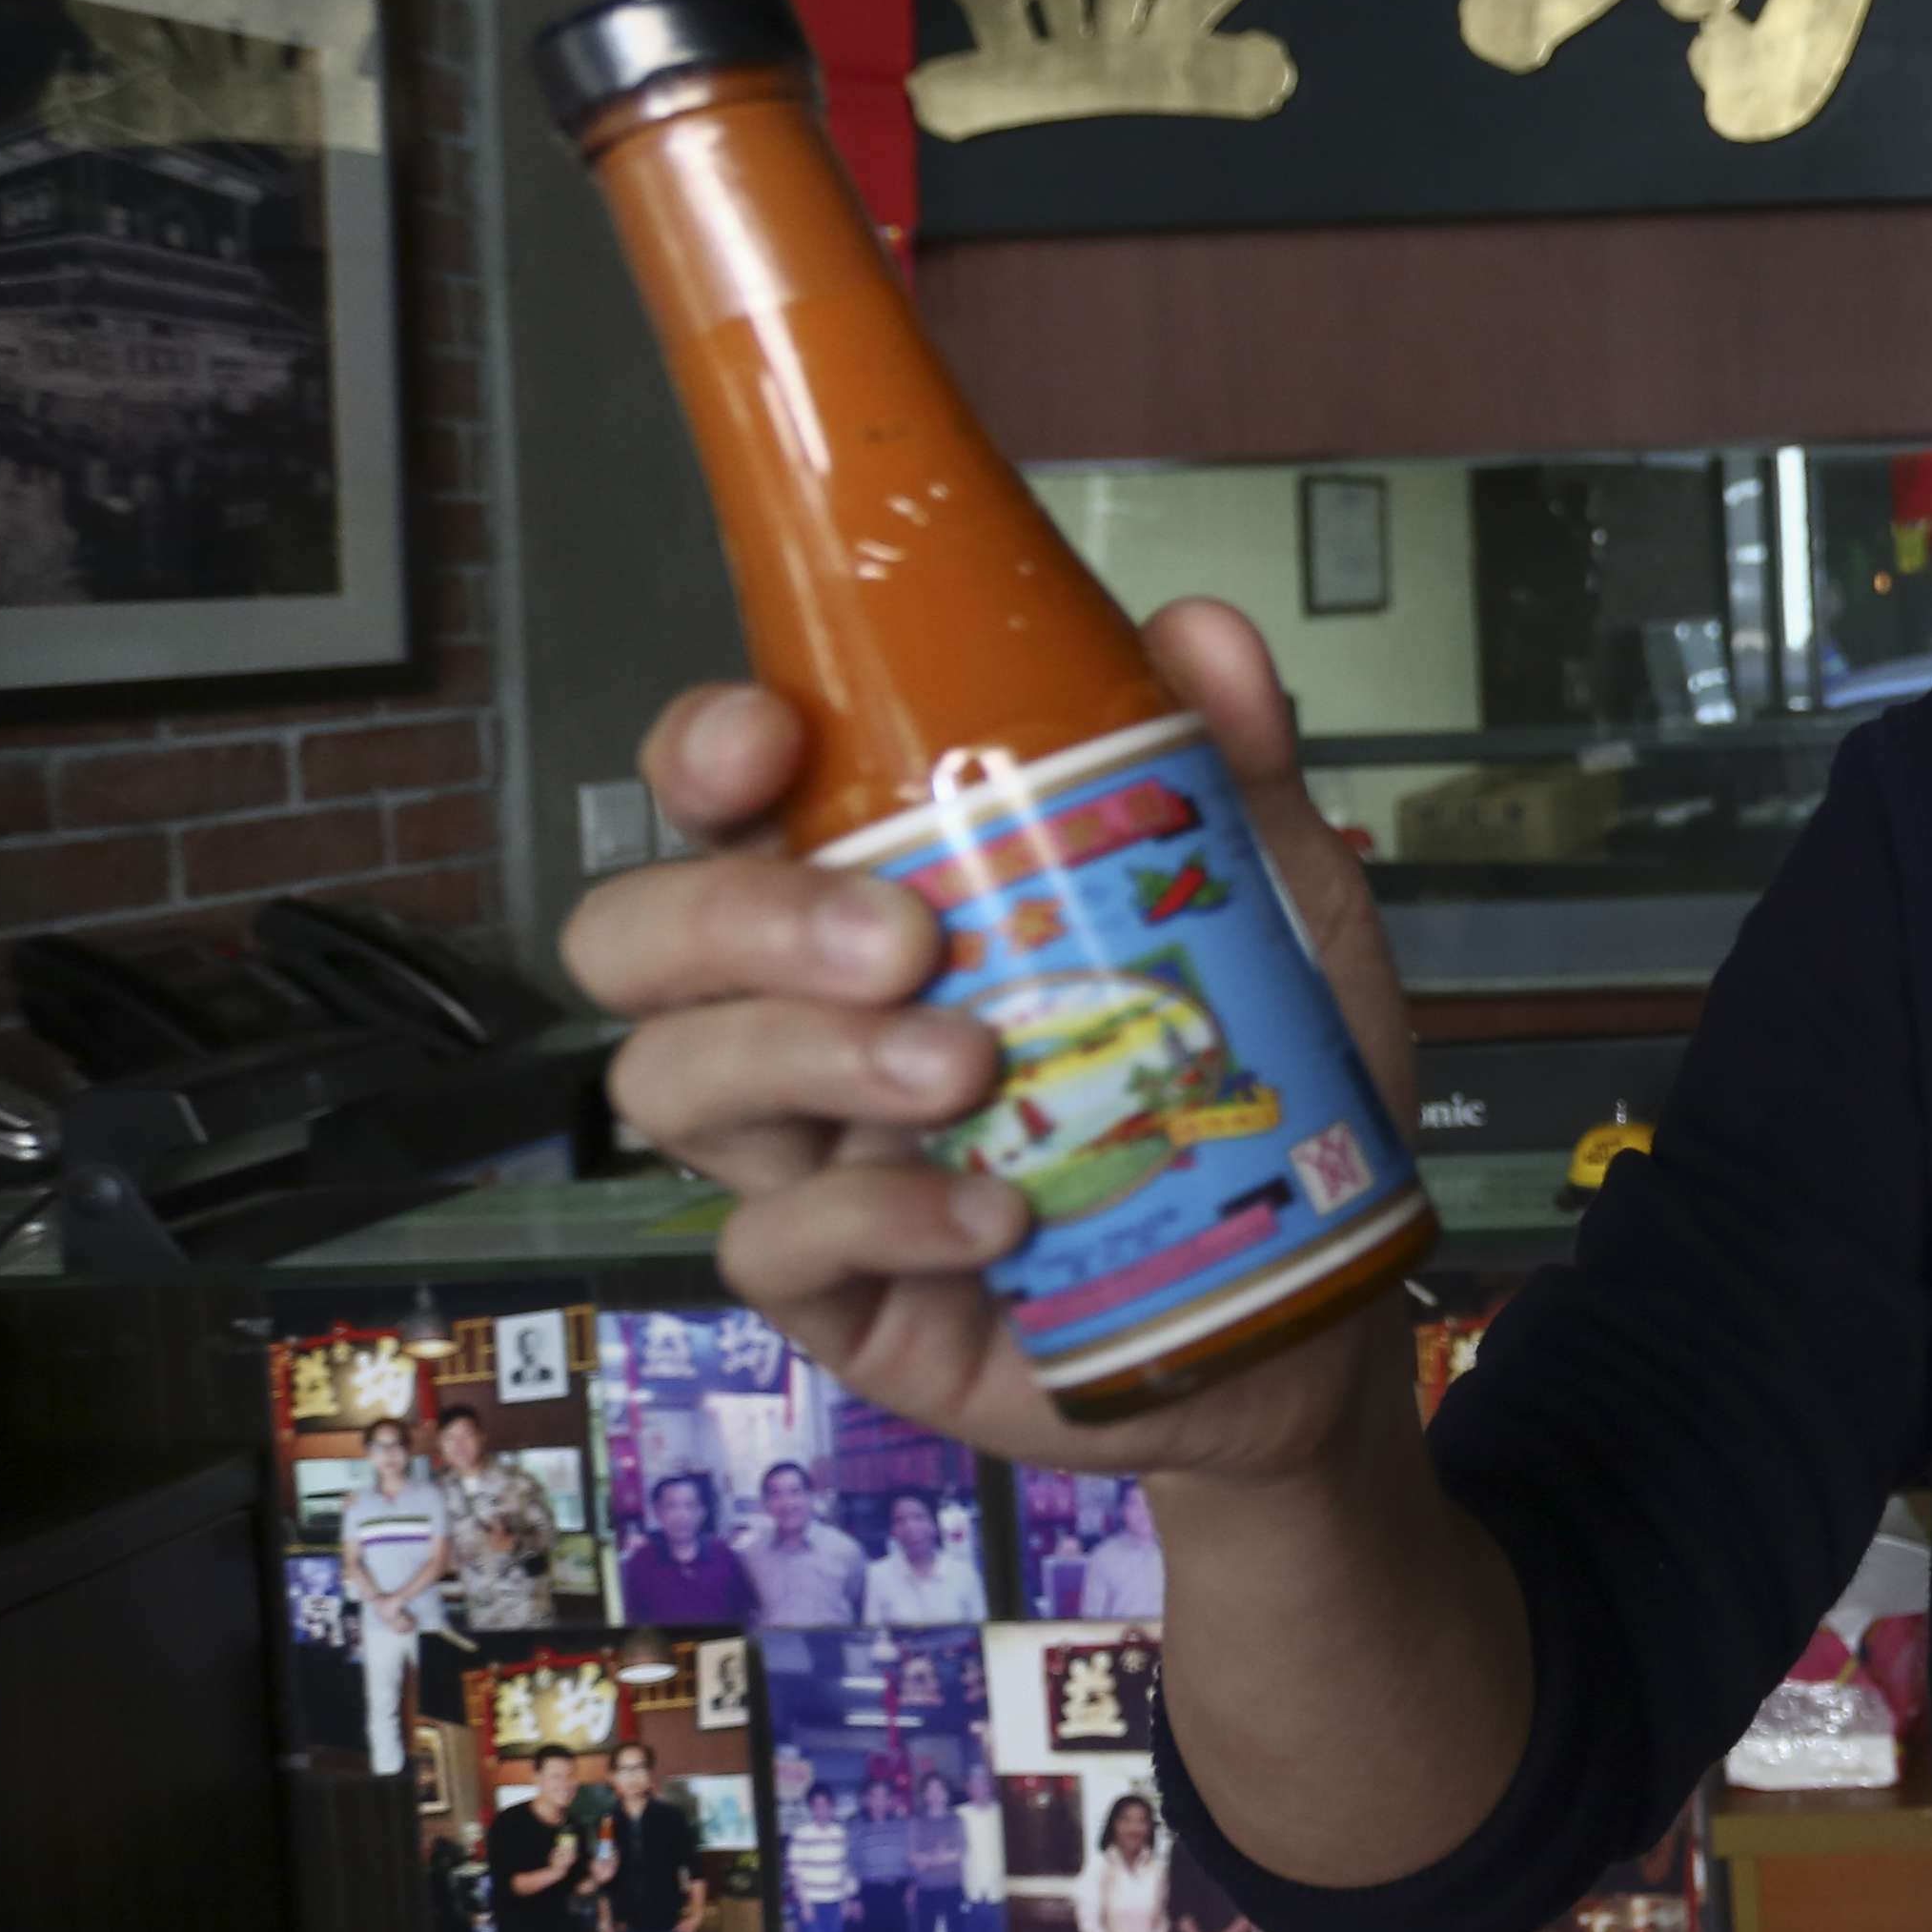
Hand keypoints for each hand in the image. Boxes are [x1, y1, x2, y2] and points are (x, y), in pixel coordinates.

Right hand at [566, 600, 1415, 1484]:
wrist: (1296, 1295)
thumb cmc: (1241, 1083)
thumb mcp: (1269, 911)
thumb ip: (1229, 775)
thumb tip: (1202, 636)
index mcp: (880, 889)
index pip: (719, 799)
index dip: (702, 754)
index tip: (765, 742)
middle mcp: (805, 1012)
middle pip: (636, 937)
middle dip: (737, 917)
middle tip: (902, 939)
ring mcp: (803, 1153)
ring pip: (669, 1082)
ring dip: (808, 1058)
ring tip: (967, 1067)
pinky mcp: (832, 1289)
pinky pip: (772, 1246)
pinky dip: (879, 1215)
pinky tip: (995, 1211)